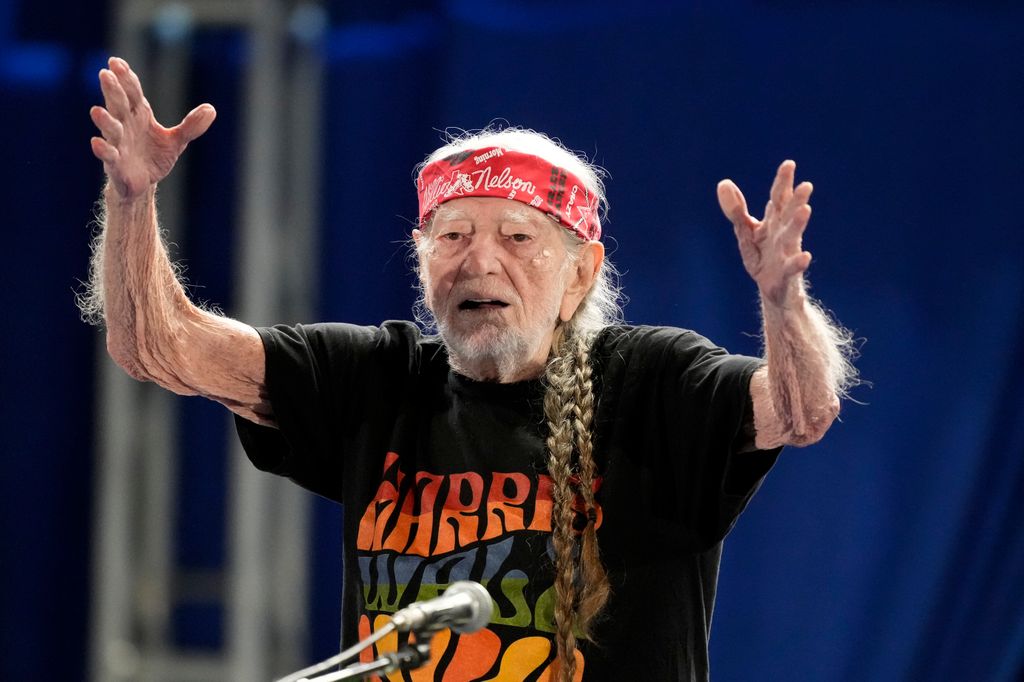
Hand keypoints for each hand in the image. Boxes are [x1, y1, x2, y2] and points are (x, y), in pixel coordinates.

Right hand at [90, 56, 215, 198]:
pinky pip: (107, 155)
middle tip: (105, 74)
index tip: (116, 62)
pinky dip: (102, 150)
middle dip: (112, 91)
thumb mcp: (177, 140)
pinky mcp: (115, 163)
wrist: (144, 183)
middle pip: (118, 105)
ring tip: (97, 111)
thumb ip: (191, 126)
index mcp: (138, 115)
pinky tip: (97, 143)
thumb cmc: (155, 156)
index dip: (126, 78)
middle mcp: (124, 125)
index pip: (132, 93)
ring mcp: (118, 143)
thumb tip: (211, 109)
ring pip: (110, 129)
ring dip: (104, 121)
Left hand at [717, 160, 812, 307]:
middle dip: (796, 200)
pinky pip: (792, 267)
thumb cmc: (763, 258)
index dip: (783, 182)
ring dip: (798, 223)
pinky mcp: (786, 274)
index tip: (789, 164)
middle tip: (805, 185)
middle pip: (789, 214)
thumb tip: (723, 183)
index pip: (778, 198)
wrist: (774, 291)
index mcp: (774, 222)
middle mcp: (783, 234)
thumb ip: (736, 210)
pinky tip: (805, 257)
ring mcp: (786, 253)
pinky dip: (799, 262)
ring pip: (793, 236)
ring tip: (806, 210)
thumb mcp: (746, 233)